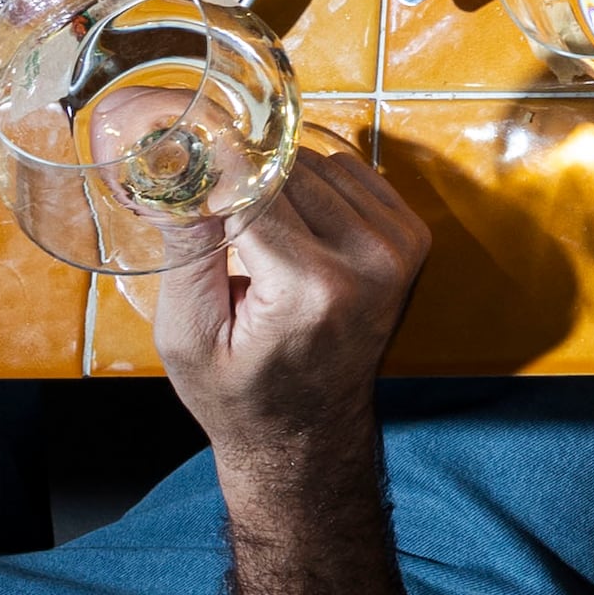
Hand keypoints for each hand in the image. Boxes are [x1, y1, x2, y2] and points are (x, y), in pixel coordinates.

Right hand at [154, 137, 426, 465]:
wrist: (306, 434)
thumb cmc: (237, 393)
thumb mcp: (187, 336)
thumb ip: (186, 251)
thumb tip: (181, 169)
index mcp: (310, 291)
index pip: (254, 189)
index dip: (214, 172)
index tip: (186, 160)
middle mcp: (368, 263)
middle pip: (290, 171)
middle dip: (245, 181)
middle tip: (213, 211)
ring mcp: (398, 249)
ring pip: (322, 166)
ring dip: (283, 184)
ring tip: (257, 238)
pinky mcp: (412, 239)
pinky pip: (355, 174)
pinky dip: (319, 187)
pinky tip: (296, 229)